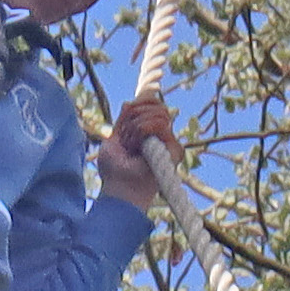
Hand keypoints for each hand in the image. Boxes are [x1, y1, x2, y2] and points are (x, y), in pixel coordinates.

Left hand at [97, 88, 177, 206]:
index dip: (139, 103)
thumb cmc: (114, 170)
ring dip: (136, 127)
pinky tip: (138, 147)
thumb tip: (131, 101)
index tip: (125, 115)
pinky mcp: (175, 150)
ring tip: (131, 146)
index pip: (152, 102)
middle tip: (125, 138)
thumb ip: (125, 119)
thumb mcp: (115, 137)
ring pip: (159, 113)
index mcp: (148, 130)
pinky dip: (143, 131)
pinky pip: (161, 124)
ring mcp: (169, 142)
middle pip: (156, 104)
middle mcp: (162, 135)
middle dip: (134, 116)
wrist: (120, 189)